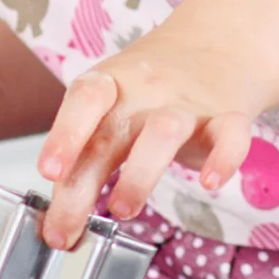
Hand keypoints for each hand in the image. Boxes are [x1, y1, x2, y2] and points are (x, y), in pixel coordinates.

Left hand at [35, 39, 256, 249]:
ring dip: (139, 175)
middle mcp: (145, 93)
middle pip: (111, 134)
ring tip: (122, 210)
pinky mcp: (227, 119)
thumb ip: (86, 154)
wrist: (215, 49)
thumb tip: (57, 213)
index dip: (64, 133)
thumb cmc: (147, 93)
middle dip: (83, 188)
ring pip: (164, 132)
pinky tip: (210, 183)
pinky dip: (223, 159)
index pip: (83, 100)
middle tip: (65, 229)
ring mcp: (187, 105)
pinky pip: (230, 135)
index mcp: (110, 86)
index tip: (48, 171)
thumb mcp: (109, 111)